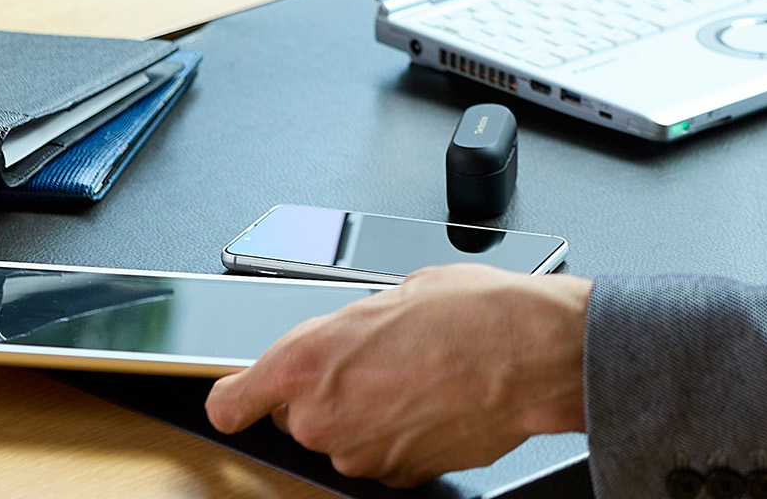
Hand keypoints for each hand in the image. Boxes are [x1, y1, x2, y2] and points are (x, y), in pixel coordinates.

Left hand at [205, 265, 590, 486]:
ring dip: (366, 410)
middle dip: (327, 387)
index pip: (232, 401)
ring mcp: (358, 453)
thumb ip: (351, 324)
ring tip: (416, 372)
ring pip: (341, 434)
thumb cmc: (476, 311)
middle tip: (376, 356)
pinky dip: (398, 432)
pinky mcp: (396, 476)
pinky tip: (432, 398)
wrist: (533, 354)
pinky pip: (379, 453)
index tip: (242, 393)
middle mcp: (322, 416)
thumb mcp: (398, 290)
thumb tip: (346, 339)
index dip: (238, 395)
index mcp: (309, 360)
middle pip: (296, 413)